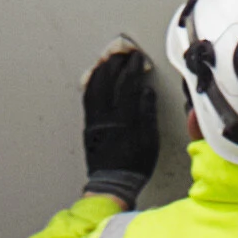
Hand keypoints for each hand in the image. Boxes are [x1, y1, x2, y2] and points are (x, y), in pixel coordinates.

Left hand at [80, 37, 162, 199]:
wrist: (112, 183)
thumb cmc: (135, 165)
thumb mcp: (150, 142)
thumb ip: (148, 114)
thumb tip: (146, 91)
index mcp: (123, 119)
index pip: (127, 85)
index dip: (132, 68)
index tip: (137, 57)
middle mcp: (105, 116)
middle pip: (107, 81)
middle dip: (115, 63)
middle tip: (122, 53)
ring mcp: (94, 120)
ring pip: (93, 87)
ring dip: (101, 70)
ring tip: (108, 60)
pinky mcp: (88, 125)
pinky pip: (87, 98)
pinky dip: (92, 83)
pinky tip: (95, 78)